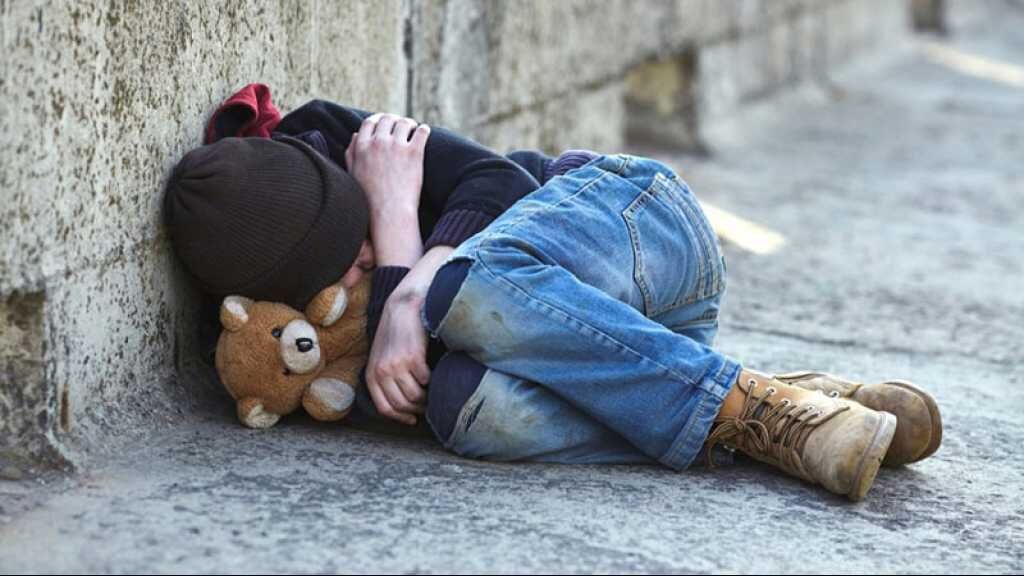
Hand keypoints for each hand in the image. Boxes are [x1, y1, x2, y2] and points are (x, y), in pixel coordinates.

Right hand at [345, 113, 430, 217]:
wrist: (388, 213)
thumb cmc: (369, 199)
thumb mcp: (352, 174)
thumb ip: (352, 153)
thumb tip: (356, 135)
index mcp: (362, 147)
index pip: (369, 122)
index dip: (378, 120)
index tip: (385, 123)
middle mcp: (378, 143)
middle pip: (387, 119)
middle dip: (394, 120)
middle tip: (402, 125)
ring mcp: (397, 146)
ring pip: (404, 122)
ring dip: (409, 123)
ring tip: (414, 129)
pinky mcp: (414, 153)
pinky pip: (421, 132)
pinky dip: (423, 130)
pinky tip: (424, 133)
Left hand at [365, 290, 430, 424]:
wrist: (403, 306)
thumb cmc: (394, 333)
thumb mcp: (381, 357)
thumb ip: (385, 378)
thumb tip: (401, 406)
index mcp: (372, 374)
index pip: (385, 408)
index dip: (401, 417)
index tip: (413, 419)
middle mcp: (382, 372)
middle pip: (401, 405)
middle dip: (417, 409)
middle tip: (428, 405)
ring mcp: (397, 365)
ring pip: (415, 396)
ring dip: (427, 397)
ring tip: (432, 391)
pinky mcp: (413, 357)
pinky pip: (426, 380)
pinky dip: (432, 380)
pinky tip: (433, 373)